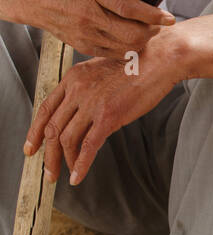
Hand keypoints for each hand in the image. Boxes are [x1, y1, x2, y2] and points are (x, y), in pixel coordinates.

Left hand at [23, 30, 181, 184]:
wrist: (158, 58)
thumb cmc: (137, 63)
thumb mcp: (102, 70)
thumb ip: (88, 88)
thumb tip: (86, 113)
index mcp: (73, 77)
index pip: (45, 108)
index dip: (35, 131)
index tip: (31, 147)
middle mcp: (77, 89)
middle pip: (52, 127)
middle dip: (46, 154)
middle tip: (47, 171)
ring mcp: (92, 103)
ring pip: (66, 139)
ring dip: (62, 161)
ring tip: (63, 175)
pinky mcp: (108, 115)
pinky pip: (88, 145)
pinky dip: (81, 164)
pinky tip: (77, 176)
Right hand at [30, 0, 173, 56]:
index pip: (129, 7)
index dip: (153, 14)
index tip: (169, 17)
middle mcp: (88, 13)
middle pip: (130, 33)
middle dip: (152, 31)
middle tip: (159, 25)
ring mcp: (83, 31)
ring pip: (123, 47)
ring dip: (142, 41)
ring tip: (148, 31)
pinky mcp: (80, 43)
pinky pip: (111, 53)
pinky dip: (126, 49)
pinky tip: (131, 40)